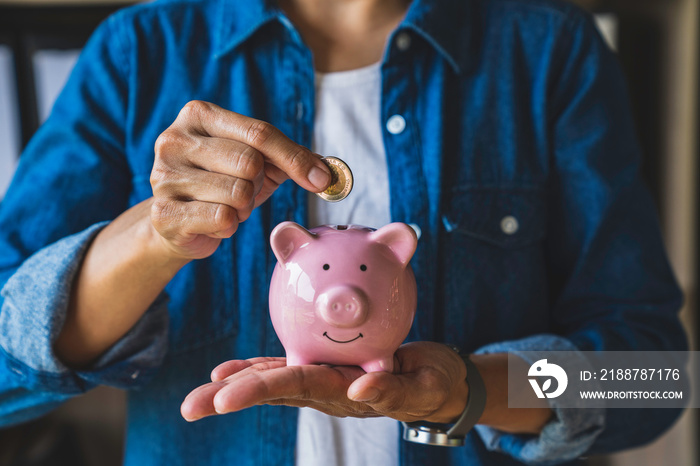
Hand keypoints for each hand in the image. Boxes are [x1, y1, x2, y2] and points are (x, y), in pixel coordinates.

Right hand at [150, 100, 330, 258]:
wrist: (176, 224)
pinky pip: (222, 218)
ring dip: (242, 208)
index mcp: (198, 115)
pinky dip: (228, 226)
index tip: (321, 179)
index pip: (260, 133)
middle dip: (257, 184)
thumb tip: (327, 173)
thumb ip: (291, 158)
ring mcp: (163, 175)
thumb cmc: (222, 186)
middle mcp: (174, 139)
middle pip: (249, 162)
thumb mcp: (257, 162)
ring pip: (237, 193)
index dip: (295, 158)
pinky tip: (212, 222)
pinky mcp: (163, 211)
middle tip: (243, 192)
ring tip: (225, 206)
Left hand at [180, 342, 468, 423]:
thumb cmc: (432, 384)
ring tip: (200, 391)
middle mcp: (324, 389)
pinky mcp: (324, 370)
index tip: (221, 400)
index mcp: (342, 392)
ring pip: (271, 380)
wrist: (434, 382)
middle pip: (271, 388)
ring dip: (234, 384)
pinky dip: (255, 368)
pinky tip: (228, 371)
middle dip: (229, 396)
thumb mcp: (422, 388)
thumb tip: (359, 391)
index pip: (294, 388)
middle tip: (190, 407)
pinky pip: (285, 368)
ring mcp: (322, 381)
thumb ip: (393, 392)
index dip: (257, 390)